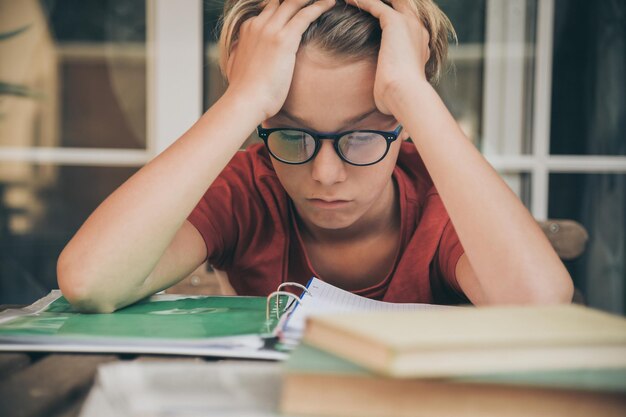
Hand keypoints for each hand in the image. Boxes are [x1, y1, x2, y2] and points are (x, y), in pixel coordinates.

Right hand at [225, 0, 335, 120]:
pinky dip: (319, 7)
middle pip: (281, 2)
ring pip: (294, 3)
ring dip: (310, 0)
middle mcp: (258, 24)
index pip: (269, 9)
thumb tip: (239, 50)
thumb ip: (240, 52)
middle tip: (310, 2)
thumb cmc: (244, 90)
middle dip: (297, 0)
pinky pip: (305, 15)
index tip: (296, 9)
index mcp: (248, 29)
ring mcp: (270, 30)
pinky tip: (329, 3)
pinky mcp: (284, 39)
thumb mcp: (236, 64)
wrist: (245, 100)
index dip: (284, 7)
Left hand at [344, 0, 430, 114]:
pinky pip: (376, 4)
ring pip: (390, 1)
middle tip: (364, 3)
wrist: (406, 95)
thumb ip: (391, 78)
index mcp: (420, 44)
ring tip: (354, 0)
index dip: (391, 15)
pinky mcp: (395, 22)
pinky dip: (362, 2)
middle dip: (385, 2)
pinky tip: (348, 0)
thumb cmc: (398, 97)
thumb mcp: (396, 84)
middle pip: (402, 4)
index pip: (406, 21)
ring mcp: (409, 24)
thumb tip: (381, 92)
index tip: (374, 15)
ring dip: (370, 1)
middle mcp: (418, 30)